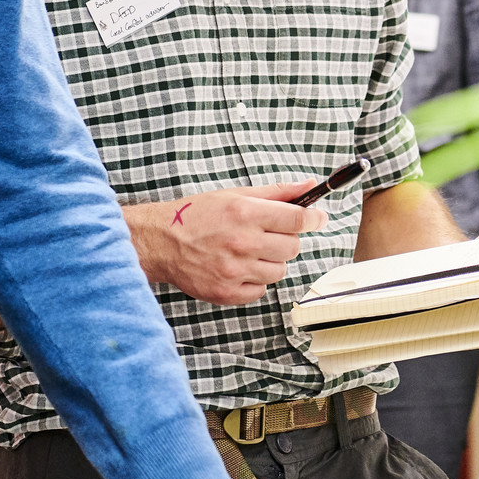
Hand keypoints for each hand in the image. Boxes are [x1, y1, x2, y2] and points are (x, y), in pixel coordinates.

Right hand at [126, 182, 327, 305]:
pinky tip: (240, 268)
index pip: (297, 218)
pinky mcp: (226, 292)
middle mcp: (242, 242)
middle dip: (286, 239)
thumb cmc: (198, 215)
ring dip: (271, 261)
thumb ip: (277, 192)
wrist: (161, 242)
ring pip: (279, 271)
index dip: (313, 218)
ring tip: (250, 251)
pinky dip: (255, 281)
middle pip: (292, 247)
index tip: (318, 218)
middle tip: (269, 234)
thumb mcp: (236, 195)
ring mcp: (234, 271)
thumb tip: (310, 186)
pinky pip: (261, 291)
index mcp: (246, 213)